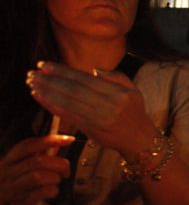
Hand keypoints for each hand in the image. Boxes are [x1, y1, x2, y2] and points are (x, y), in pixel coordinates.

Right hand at [0, 134, 75, 204]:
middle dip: (59, 163)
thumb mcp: (17, 172)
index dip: (49, 140)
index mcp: (7, 162)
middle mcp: (6, 174)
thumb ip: (34, 159)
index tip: (68, 139)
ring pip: (38, 176)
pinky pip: (39, 194)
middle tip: (65, 170)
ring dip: (54, 178)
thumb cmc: (10, 190)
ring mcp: (9, 190)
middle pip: (38, 161)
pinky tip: (51, 192)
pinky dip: (52, 191)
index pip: (27, 145)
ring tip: (56, 182)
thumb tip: (56, 146)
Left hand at [27, 62, 158, 158]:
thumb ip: (115, 77)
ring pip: (68, 102)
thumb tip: (94, 70)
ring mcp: (99, 118)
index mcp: (117, 92)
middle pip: (73, 89)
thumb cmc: (135, 113)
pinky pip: (68, 116)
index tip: (46, 65)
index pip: (85, 79)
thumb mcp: (133, 90)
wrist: (140, 140)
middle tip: (33, 73)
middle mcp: (108, 104)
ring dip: (47, 92)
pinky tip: (40, 98)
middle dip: (51, 80)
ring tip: (32, 83)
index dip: (63, 71)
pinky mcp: (91, 129)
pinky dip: (51, 106)